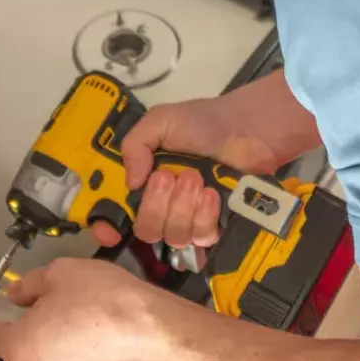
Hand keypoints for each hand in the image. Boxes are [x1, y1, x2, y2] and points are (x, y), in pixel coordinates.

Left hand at [0, 258, 185, 360]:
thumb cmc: (103, 300)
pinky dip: (79, 356)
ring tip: (80, 318)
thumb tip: (17, 294)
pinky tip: (96, 335)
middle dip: (32, 330)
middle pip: (23, 351)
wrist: (152, 329)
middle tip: (53, 305)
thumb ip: (28, 286)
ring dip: (56, 344)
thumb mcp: (58, 274)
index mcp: (20, 350)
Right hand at [92, 71, 320, 247]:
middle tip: (173, 177)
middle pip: (144, 230)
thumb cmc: (206, 122)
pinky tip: (213, 195)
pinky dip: (205, 217)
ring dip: (183, 208)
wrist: (252, 130)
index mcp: (144, 179)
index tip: (111, 230)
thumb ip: (135, 145)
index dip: (107, 226)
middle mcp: (162, 203)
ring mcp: (189, 217)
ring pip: (172, 237)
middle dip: (157, 205)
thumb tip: (130, 185)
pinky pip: (201, 239)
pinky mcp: (215, 226)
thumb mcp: (161, 121)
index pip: (116, 211)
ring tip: (199, 181)